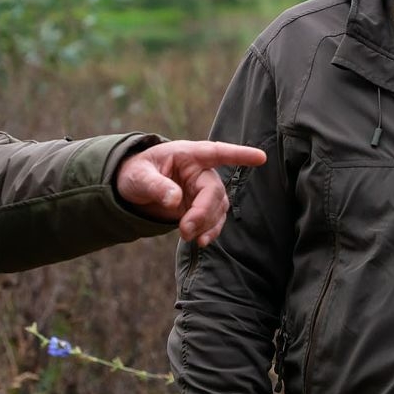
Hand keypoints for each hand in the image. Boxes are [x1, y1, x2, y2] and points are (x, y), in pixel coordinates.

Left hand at [115, 140, 265, 245]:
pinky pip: (214, 219)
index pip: (217, 152)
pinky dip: (210, 231)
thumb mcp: (139, 176)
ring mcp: (202, 190)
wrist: (133, 188)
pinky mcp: (201, 207)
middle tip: (185, 231)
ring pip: (218, 207)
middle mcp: (200, 171)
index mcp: (188, 155)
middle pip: (214, 191)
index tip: (260, 157)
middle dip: (204, 213)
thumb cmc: (136, 173)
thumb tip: (175, 200)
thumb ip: (156, 186)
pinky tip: (201, 241)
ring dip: (207, 224)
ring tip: (189, 237)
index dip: (239, 155)